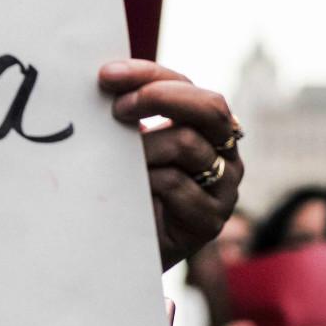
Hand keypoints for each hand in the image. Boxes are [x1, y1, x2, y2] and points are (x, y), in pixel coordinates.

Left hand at [99, 59, 242, 268]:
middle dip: (158, 97)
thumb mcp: (128, 144)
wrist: (125, 251)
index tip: (105, 75)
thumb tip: (101, 80)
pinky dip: (145, 183)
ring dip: (143, 149)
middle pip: (208, 107)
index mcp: (205, 125)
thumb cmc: (126, 188)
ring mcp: (224, 187)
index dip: (146, 75)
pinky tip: (132, 193)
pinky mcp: (211, 219)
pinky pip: (175, 184)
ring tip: (120, 164)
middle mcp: (224, 152)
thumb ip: (127, 114)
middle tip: (115, 109)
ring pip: (186, 144)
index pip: (183, 84)